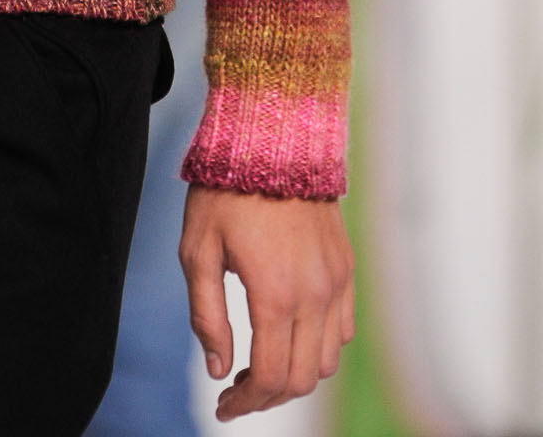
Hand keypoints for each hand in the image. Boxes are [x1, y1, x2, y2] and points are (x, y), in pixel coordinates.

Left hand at [179, 182, 354, 419]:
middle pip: (303, 379)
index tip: (222, 405)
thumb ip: (207, 315)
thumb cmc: (225, 192)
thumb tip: (217, 368)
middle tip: (236, 392)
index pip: (270, 377)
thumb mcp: (197, 251)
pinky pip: (343, 329)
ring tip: (260, 366)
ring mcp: (336, 282)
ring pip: (328, 360)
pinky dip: (320, 348)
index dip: (246, 403)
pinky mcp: (346, 267)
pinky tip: (289, 335)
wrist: (272, 139)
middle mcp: (315, 295)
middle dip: (268, 396)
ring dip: (296, 376)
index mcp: (276, 294)